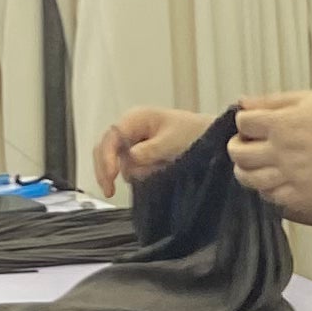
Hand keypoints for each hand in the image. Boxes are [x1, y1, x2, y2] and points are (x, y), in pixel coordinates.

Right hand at [92, 104, 211, 195]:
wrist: (207, 137)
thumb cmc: (191, 133)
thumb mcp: (172, 141)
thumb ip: (150, 150)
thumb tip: (131, 158)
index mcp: (135, 118)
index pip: (111, 137)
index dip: (107, 157)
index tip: (112, 176)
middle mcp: (129, 129)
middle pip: (104, 149)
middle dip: (106, 171)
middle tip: (110, 192)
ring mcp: (132, 143)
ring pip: (115, 162)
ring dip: (130, 173)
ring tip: (156, 171)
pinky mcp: (137, 156)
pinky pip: (128, 169)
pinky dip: (137, 176)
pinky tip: (153, 174)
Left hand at [228, 90, 311, 225]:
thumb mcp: (307, 98)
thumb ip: (272, 101)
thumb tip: (244, 102)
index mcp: (281, 123)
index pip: (242, 123)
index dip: (243, 122)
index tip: (250, 124)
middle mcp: (281, 151)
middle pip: (239, 155)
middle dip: (236, 148)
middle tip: (244, 146)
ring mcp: (290, 175)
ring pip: (251, 180)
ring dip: (247, 171)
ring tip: (256, 165)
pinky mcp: (302, 194)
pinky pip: (273, 198)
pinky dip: (268, 190)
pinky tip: (275, 181)